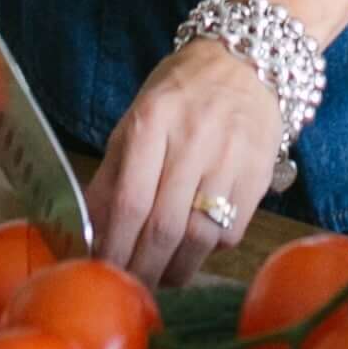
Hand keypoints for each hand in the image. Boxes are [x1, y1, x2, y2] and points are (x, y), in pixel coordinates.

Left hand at [89, 40, 282, 285]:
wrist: (248, 63)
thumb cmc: (182, 92)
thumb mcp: (137, 118)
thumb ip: (112, 173)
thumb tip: (88, 229)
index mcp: (151, 122)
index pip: (128, 200)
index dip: (113, 245)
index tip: (102, 268)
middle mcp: (192, 141)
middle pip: (163, 226)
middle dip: (142, 267)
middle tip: (130, 285)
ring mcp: (230, 160)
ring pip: (199, 237)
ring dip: (175, 269)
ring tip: (159, 277)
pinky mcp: (258, 176)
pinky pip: (231, 233)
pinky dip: (207, 252)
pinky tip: (193, 250)